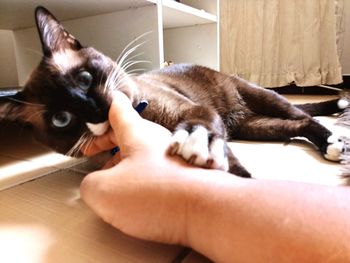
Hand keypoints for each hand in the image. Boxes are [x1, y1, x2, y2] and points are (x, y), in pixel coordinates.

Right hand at [80, 91, 201, 243]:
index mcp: (137, 134)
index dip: (103, 111)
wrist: (207, 210)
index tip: (97, 111)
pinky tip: (140, 194)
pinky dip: (144, 176)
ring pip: (144, 152)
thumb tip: (95, 185)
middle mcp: (158, 141)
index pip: (118, 110)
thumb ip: (90, 184)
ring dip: (126, 162)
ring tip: (114, 178)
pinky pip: (159, 169)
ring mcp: (175, 156)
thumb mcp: (105, 191)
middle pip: (130, 133)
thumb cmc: (159, 194)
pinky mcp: (187, 175)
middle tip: (95, 154)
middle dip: (109, 142)